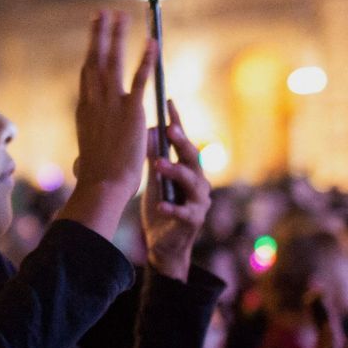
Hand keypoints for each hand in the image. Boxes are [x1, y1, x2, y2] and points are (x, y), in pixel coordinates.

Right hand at [70, 10, 153, 196]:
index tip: (93, 36)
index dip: (91, 52)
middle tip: (103, 12)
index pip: (87, 74)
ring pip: (114, 61)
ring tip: (121, 16)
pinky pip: (141, 78)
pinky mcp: (132, 111)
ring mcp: (111, 104)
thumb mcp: (87, 157)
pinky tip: (152, 41)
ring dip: (118, 36)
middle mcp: (94, 101)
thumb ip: (89, 152)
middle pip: (96, 58)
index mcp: (85, 110)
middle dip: (100, 33)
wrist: (102, 186)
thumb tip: (79, 163)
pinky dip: (147, 58)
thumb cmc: (96, 179)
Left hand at [142, 99, 209, 280]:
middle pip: (193, 157)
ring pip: (192, 182)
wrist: (163, 245)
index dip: (178, 122)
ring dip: (175, 171)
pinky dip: (172, 208)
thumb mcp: (155, 179)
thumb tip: (148, 129)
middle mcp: (199, 182)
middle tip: (169, 129)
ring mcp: (199, 202)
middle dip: (182, 142)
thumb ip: (155, 157)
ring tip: (158, 164)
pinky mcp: (194, 221)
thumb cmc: (161, 207)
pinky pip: (185, 212)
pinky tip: (160, 205)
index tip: (168, 102)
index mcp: (188, 169)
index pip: (183, 142)